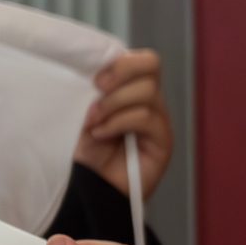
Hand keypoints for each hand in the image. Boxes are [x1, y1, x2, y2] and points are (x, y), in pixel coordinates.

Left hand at [74, 49, 173, 198]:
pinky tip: (101, 135)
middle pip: (151, 64)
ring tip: (94, 121)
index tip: (94, 77)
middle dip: (119, 74)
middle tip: (96, 90)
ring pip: (147, 91)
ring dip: (113, 103)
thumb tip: (92, 76)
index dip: (121, 61)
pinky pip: (145, 118)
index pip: (143, 59)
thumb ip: (91, 93)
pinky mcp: (163, 140)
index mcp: (132, 87)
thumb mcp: (83, 114)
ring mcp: (159, 119)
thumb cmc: (87, 149)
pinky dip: (118, 122)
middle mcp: (150, 99)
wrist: (92, 186)